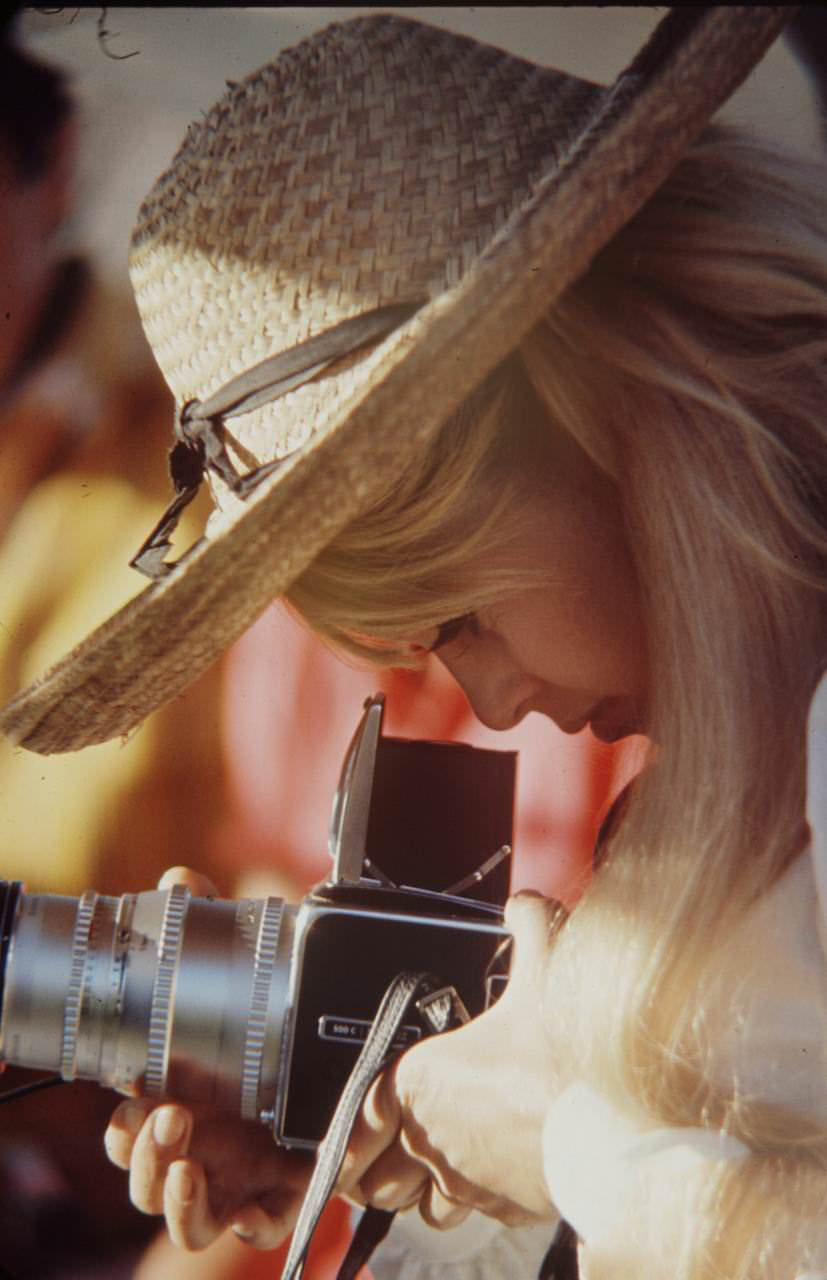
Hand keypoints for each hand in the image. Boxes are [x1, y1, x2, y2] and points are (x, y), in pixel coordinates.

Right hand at [103, 867, 312, 1249]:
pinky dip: (245, 1225)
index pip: (127, 1126)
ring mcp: (238, 1172)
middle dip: (143, 1154)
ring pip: (185, 1212)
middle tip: (170, 1119)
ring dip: (175, 1197)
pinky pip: (255, 1224)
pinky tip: (242, 1211)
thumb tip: (179, 880)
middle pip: (146, 1173)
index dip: (121, 1126)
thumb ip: (209, 926)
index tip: (132, 1104)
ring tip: (187, 1167)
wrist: (346, 1051)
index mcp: (180, 1096)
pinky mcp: (282, 1191)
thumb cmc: (274, 1022)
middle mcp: (202, 1142)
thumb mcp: (246, 971)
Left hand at [337, 892, 562, 1229]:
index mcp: (423, 1082)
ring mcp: (469, 1180)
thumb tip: (526, 903)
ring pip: (423, 1207)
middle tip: (386, 1156)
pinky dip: (475, 1202)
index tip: (346, 1144)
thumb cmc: (566, 1051)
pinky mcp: (507, 1206)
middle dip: (381, 1168)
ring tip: (435, 1170)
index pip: (361, 1121)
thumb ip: (529, 924)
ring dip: (424, 1191)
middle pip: (382, 1175)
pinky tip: (490, 1178)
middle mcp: (434, 1138)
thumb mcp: (544, 967)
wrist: (615, 1124)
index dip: (349, 1137)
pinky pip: (475, 1214)